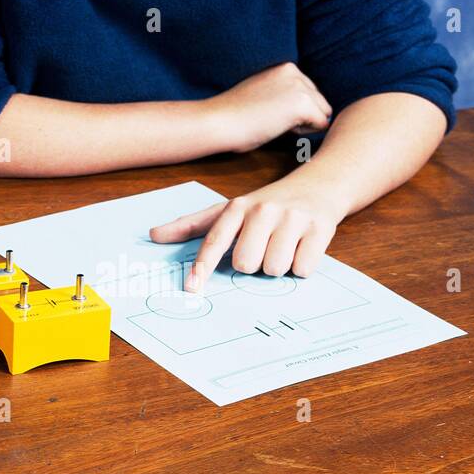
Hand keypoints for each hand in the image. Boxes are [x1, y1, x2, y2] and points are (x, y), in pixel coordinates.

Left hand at [149, 179, 346, 292]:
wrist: (320, 185)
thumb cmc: (268, 204)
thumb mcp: (230, 208)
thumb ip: (193, 224)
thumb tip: (153, 235)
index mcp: (237, 207)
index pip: (214, 241)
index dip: (202, 267)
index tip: (191, 289)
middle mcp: (263, 210)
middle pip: (246, 264)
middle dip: (253, 264)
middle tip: (262, 248)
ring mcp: (292, 218)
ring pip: (274, 269)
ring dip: (278, 266)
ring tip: (283, 245)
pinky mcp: (320, 228)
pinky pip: (302, 269)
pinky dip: (302, 266)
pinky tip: (302, 247)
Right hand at [203, 62, 332, 151]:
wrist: (219, 121)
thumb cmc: (235, 114)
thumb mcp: (263, 92)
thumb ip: (284, 91)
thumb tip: (313, 107)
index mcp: (284, 66)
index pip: (309, 92)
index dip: (292, 109)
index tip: (266, 110)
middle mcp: (294, 70)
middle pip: (320, 101)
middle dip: (302, 115)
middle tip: (269, 117)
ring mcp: (299, 86)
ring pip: (323, 112)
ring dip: (303, 123)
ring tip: (274, 121)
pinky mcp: (303, 103)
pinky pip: (321, 125)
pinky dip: (303, 133)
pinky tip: (278, 127)